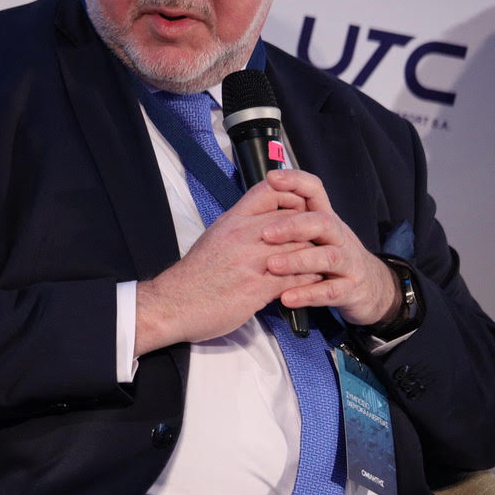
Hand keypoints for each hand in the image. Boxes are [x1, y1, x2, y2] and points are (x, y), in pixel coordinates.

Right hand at [134, 180, 320, 353]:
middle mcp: (243, 235)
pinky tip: (310, 283)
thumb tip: (260, 223)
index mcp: (232, 220)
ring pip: (300, 248)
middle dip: (310, 230)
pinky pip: (296, 278)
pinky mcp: (258, 287)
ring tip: (320, 262)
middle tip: (319, 240)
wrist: (174, 303)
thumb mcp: (215, 237)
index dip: (292, 196)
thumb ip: (239, 228)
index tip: (300, 208)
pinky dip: (308, 280)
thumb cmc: (194, 275)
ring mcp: (252, 261)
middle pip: (293, 219)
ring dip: (314, 256)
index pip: (270, 191)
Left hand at [260, 168, 400, 326]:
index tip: (272, 178)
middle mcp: (339, 236)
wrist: (372, 288)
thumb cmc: (331, 255)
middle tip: (265, 234)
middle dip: (294, 226)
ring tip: (272, 266)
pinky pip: (331, 292)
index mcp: (325, 218)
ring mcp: (348, 263)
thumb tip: (260, 195)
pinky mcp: (351, 290)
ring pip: (328, 257)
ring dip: (298, 261)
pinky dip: (308, 294)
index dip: (296, 181)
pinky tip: (286, 298)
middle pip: (322, 222)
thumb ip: (291, 217)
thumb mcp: (315, 234)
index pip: (314, 191)